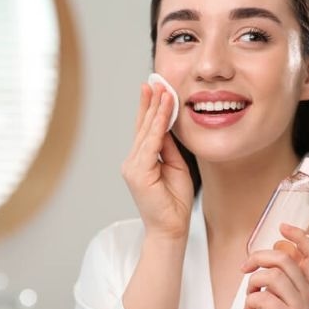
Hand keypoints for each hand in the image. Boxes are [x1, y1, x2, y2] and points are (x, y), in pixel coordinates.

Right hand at [121, 83, 192, 239]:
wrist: (171, 228)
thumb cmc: (174, 201)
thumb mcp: (176, 167)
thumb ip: (169, 148)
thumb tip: (167, 127)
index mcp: (141, 160)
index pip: (145, 129)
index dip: (150, 108)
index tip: (155, 88)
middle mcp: (133, 161)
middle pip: (143, 126)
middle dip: (150, 102)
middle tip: (155, 80)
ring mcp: (132, 167)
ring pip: (146, 131)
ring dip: (155, 108)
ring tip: (161, 88)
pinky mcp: (138, 172)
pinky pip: (150, 143)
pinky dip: (158, 124)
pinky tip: (164, 109)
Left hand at [241, 223, 308, 308]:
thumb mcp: (276, 295)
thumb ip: (278, 275)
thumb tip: (271, 250)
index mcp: (305, 286)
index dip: (300, 236)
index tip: (283, 227)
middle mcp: (306, 295)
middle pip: (285, 259)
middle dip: (259, 258)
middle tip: (245, 268)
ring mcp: (298, 308)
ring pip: (272, 275)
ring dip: (253, 281)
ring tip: (250, 294)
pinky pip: (263, 296)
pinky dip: (250, 300)